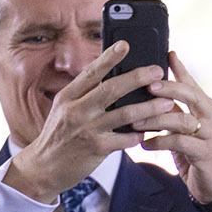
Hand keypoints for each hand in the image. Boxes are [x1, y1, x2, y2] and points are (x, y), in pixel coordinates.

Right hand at [1, 44, 186, 202]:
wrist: (43, 167)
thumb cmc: (60, 135)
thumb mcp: (65, 109)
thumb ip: (85, 95)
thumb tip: (112, 76)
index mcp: (68, 96)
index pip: (91, 73)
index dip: (108, 58)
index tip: (125, 45)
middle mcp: (76, 110)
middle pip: (111, 89)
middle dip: (137, 78)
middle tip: (158, 71)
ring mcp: (86, 129)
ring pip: (124, 114)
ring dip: (149, 108)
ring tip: (167, 103)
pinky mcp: (96, 148)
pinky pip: (125, 139)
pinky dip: (140, 134)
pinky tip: (152, 131)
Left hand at [136, 51, 211, 204]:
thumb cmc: (195, 153)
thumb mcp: (184, 129)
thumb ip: (174, 111)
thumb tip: (150, 92)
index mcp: (208, 108)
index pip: (192, 83)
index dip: (180, 68)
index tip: (167, 53)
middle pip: (191, 95)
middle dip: (168, 88)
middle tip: (148, 85)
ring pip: (182, 119)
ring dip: (155, 119)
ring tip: (134, 120)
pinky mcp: (207, 153)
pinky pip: (179, 142)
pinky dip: (158, 141)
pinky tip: (143, 143)